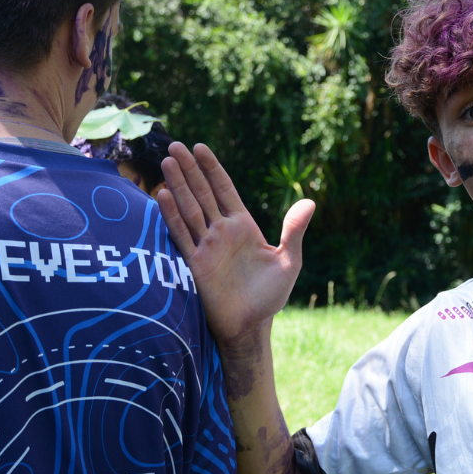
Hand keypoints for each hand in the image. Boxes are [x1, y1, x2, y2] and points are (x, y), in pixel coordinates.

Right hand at [158, 142, 314, 345]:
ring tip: (166, 162)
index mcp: (242, 225)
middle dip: (189, 169)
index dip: (212, 168)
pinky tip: (162, 196)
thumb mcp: (288, 261)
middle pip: (202, 193)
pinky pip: (181, 235)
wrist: (250, 328)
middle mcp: (220, 230)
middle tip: (175, 145)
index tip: (199, 147)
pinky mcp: (194, 264)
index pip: (224, 189)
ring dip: (177, 185)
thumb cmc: (270, 296)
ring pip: (189, 208)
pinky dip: (171, 215)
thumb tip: (309, 202)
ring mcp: (206, 246)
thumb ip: (294, 231)